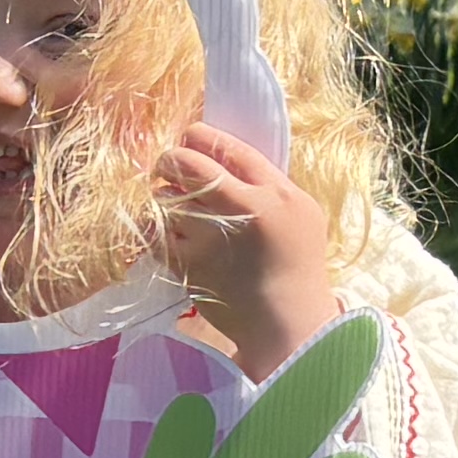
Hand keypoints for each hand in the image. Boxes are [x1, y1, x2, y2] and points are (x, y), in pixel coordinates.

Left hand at [152, 122, 338, 377]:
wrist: (287, 322)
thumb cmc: (300, 264)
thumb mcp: (302, 212)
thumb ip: (270, 183)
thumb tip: (230, 160)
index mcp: (274, 192)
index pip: (230, 148)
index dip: (201, 135)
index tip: (190, 136)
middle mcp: (242, 209)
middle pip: (189, 165)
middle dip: (171, 158)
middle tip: (168, 164)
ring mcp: (211, 238)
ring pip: (166, 198)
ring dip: (162, 195)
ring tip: (169, 201)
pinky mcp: (189, 265)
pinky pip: (155, 234)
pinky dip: (155, 228)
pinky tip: (164, 230)